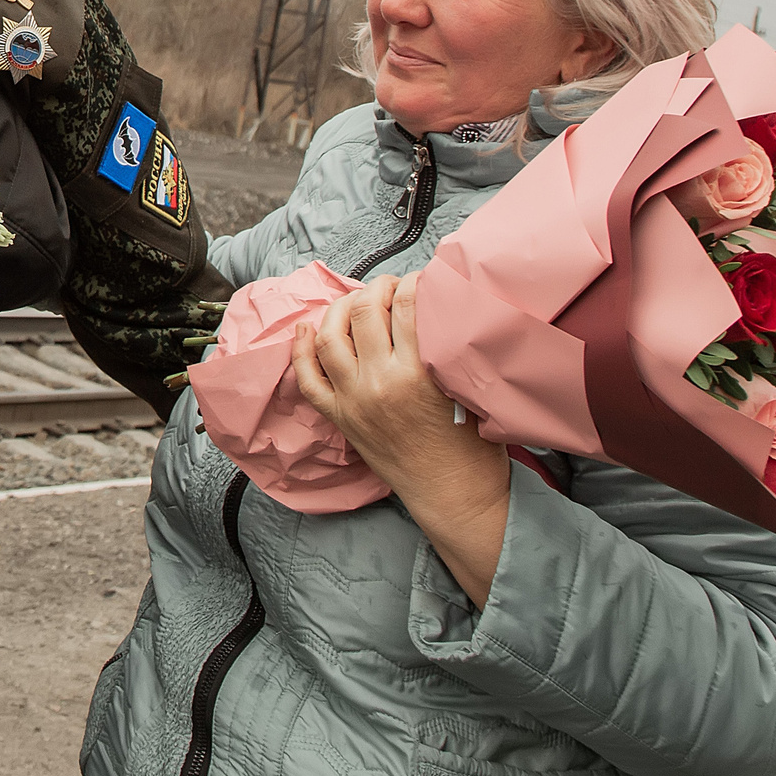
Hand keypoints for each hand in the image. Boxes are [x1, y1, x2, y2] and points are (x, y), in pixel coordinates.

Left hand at [291, 273, 510, 604]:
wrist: (453, 496)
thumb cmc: (474, 447)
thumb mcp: (472, 392)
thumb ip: (452, 352)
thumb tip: (442, 309)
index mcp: (419, 373)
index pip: (408, 306)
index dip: (414, 282)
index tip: (421, 279)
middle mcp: (380, 382)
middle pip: (364, 312)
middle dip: (378, 288)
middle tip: (391, 285)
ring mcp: (353, 400)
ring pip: (330, 337)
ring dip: (339, 309)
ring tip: (356, 301)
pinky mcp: (340, 418)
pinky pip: (308, 378)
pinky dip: (302, 349)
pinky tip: (307, 328)